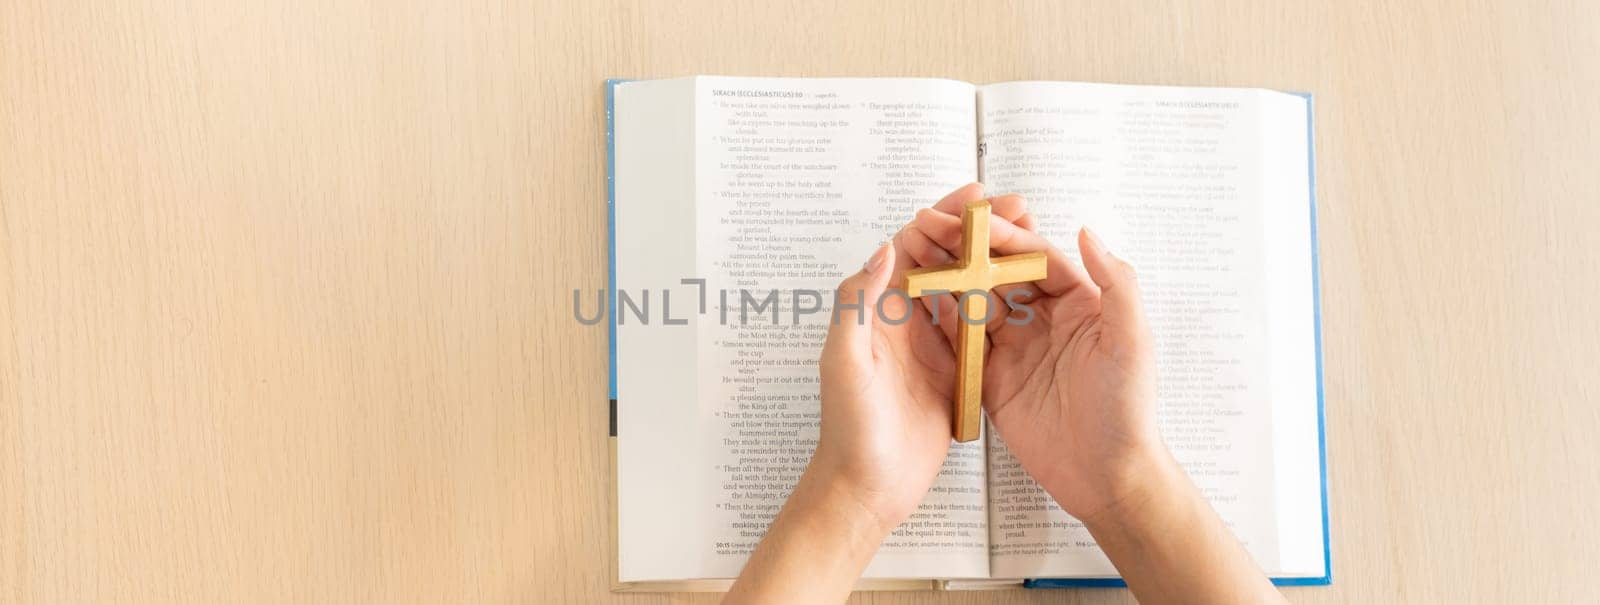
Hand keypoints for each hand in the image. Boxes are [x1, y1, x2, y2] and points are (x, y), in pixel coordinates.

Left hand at [808, 182, 1030, 529]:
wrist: (866, 488)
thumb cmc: (848, 429)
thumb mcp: (845, 361)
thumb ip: (858, 303)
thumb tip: (885, 248)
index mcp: (875, 310)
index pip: (909, 247)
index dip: (942, 218)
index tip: (976, 196)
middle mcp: (902, 321)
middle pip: (942, 260)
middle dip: (975, 230)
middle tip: (1016, 205)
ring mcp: (929, 346)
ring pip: (964, 289)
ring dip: (992, 260)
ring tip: (1031, 235)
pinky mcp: (951, 373)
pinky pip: (979, 329)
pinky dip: (1001, 305)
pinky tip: (1030, 291)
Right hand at [900, 200, 1169, 522]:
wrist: (1107, 477)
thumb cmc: (1129, 410)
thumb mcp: (1132, 341)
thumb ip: (1116, 284)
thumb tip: (1088, 231)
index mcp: (1079, 303)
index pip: (1035, 257)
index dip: (1003, 235)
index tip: (972, 218)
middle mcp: (1044, 320)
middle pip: (998, 273)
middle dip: (964, 247)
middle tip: (929, 223)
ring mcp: (1015, 349)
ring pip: (975, 302)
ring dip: (947, 276)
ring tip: (914, 251)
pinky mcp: (992, 380)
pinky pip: (963, 344)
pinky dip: (941, 321)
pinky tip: (917, 300)